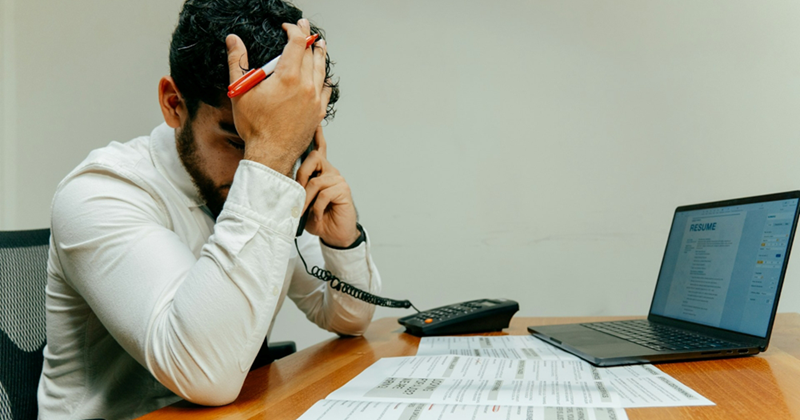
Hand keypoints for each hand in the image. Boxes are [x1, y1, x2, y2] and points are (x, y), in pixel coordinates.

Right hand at [225, 19, 331, 176]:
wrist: (271, 154)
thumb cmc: (255, 126)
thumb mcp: (240, 91)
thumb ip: (238, 62)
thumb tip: (233, 40)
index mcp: (288, 77)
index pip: (297, 43)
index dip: (294, 30)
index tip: (289, 27)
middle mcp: (306, 85)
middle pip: (311, 54)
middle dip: (307, 38)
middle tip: (305, 30)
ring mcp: (314, 100)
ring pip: (321, 70)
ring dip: (320, 55)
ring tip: (320, 45)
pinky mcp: (318, 112)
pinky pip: (326, 90)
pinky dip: (325, 79)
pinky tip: (325, 77)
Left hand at [296, 126, 359, 247]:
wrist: (334, 235)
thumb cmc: (318, 218)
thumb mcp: (302, 202)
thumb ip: (297, 190)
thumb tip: (283, 185)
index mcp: (321, 172)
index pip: (319, 150)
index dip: (317, 136)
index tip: (314, 122)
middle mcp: (331, 172)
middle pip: (314, 159)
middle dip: (301, 175)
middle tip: (296, 192)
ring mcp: (338, 180)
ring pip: (315, 181)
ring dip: (306, 199)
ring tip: (305, 212)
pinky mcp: (343, 190)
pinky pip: (323, 195)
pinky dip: (316, 209)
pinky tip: (317, 217)